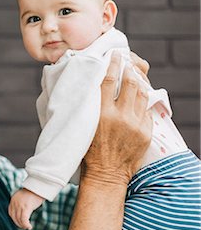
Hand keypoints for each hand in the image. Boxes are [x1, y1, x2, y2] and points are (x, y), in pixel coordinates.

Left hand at [8, 189, 44, 229]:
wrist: (39, 187)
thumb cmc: (33, 193)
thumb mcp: (23, 198)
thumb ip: (20, 204)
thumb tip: (22, 214)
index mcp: (13, 199)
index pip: (11, 213)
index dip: (15, 220)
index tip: (20, 223)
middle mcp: (15, 202)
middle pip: (14, 217)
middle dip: (19, 224)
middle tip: (24, 227)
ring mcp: (20, 205)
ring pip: (19, 219)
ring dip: (23, 225)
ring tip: (28, 227)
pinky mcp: (26, 207)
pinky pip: (24, 219)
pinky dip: (26, 225)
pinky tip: (29, 227)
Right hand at [82, 51, 152, 185]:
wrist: (106, 173)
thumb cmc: (89, 149)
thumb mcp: (84, 125)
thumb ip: (91, 105)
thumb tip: (95, 84)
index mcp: (102, 113)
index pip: (110, 80)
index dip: (113, 64)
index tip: (115, 55)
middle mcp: (120, 116)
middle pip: (130, 83)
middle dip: (129, 69)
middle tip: (127, 61)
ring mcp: (136, 124)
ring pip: (142, 94)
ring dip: (138, 82)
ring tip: (134, 76)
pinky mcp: (146, 132)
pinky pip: (145, 110)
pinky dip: (140, 102)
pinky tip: (136, 98)